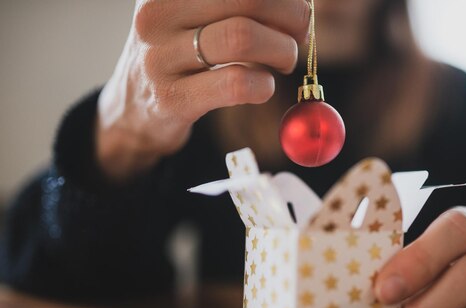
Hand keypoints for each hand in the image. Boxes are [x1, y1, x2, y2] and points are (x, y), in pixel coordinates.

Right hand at [96, 0, 309, 181]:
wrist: (134, 109)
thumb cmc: (180, 54)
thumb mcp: (193, 12)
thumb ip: (234, 3)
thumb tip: (298, 1)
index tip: (298, 3)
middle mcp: (157, 13)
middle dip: (292, 14)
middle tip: (301, 33)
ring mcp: (161, 57)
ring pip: (242, 36)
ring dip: (282, 49)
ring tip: (284, 61)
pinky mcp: (172, 98)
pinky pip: (235, 83)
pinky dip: (264, 84)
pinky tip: (264, 86)